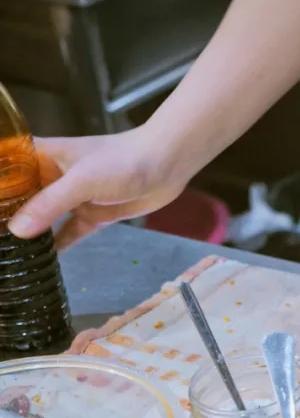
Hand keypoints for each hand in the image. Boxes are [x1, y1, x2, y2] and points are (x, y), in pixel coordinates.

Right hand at [8, 127, 188, 249]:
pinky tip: (40, 261)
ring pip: (43, 217)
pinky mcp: (93, 215)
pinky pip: (69, 232)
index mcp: (42, 156)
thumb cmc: (122, 162)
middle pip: (21, 196)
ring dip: (29, 232)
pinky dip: (57, 244)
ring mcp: (73, 197)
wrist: (166, 165)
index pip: (6, 167)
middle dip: (6, 214)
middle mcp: (52, 176)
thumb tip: (17, 230)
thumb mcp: (81, 181)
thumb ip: (49, 205)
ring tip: (8, 253)